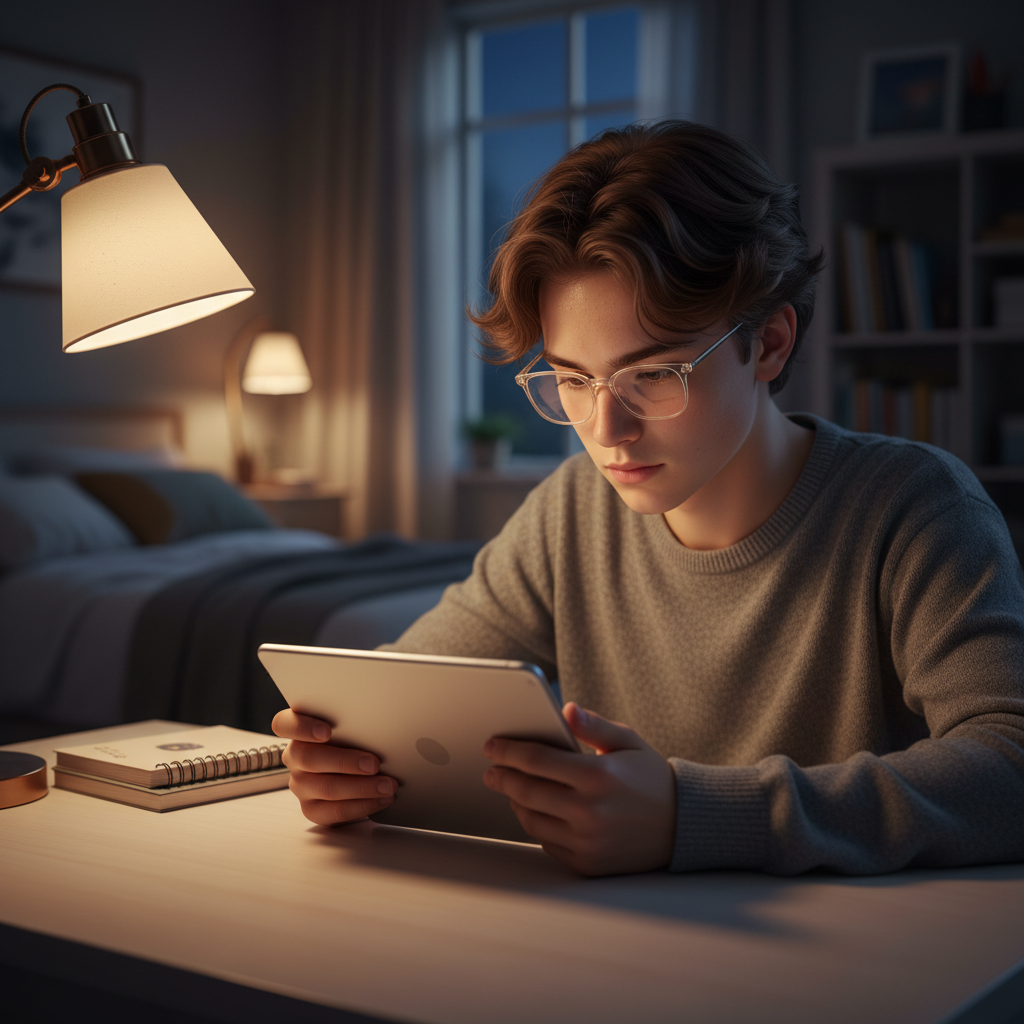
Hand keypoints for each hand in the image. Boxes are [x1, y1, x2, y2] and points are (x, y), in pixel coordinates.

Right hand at [272, 708, 396, 825]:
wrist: (356, 770)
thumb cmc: (353, 739)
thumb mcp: (350, 725)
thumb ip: (353, 722)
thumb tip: (381, 721)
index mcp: (297, 731)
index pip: (283, 724)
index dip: (301, 727)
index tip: (327, 731)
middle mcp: (294, 757)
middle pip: (308, 759)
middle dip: (345, 762)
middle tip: (374, 764)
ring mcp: (301, 784)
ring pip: (326, 787)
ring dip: (362, 787)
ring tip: (387, 785)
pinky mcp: (312, 809)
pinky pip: (334, 811)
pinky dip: (362, 806)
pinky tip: (381, 800)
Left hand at [482, 702, 675, 875]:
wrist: (683, 826)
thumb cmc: (651, 778)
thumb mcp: (628, 742)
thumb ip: (594, 725)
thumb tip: (566, 709)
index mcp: (598, 775)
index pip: (536, 760)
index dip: (507, 751)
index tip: (492, 746)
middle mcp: (590, 811)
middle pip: (525, 791)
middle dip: (501, 777)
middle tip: (491, 770)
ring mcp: (587, 841)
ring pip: (530, 820)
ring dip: (515, 802)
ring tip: (512, 789)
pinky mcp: (587, 863)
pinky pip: (546, 842)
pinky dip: (536, 824)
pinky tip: (536, 811)